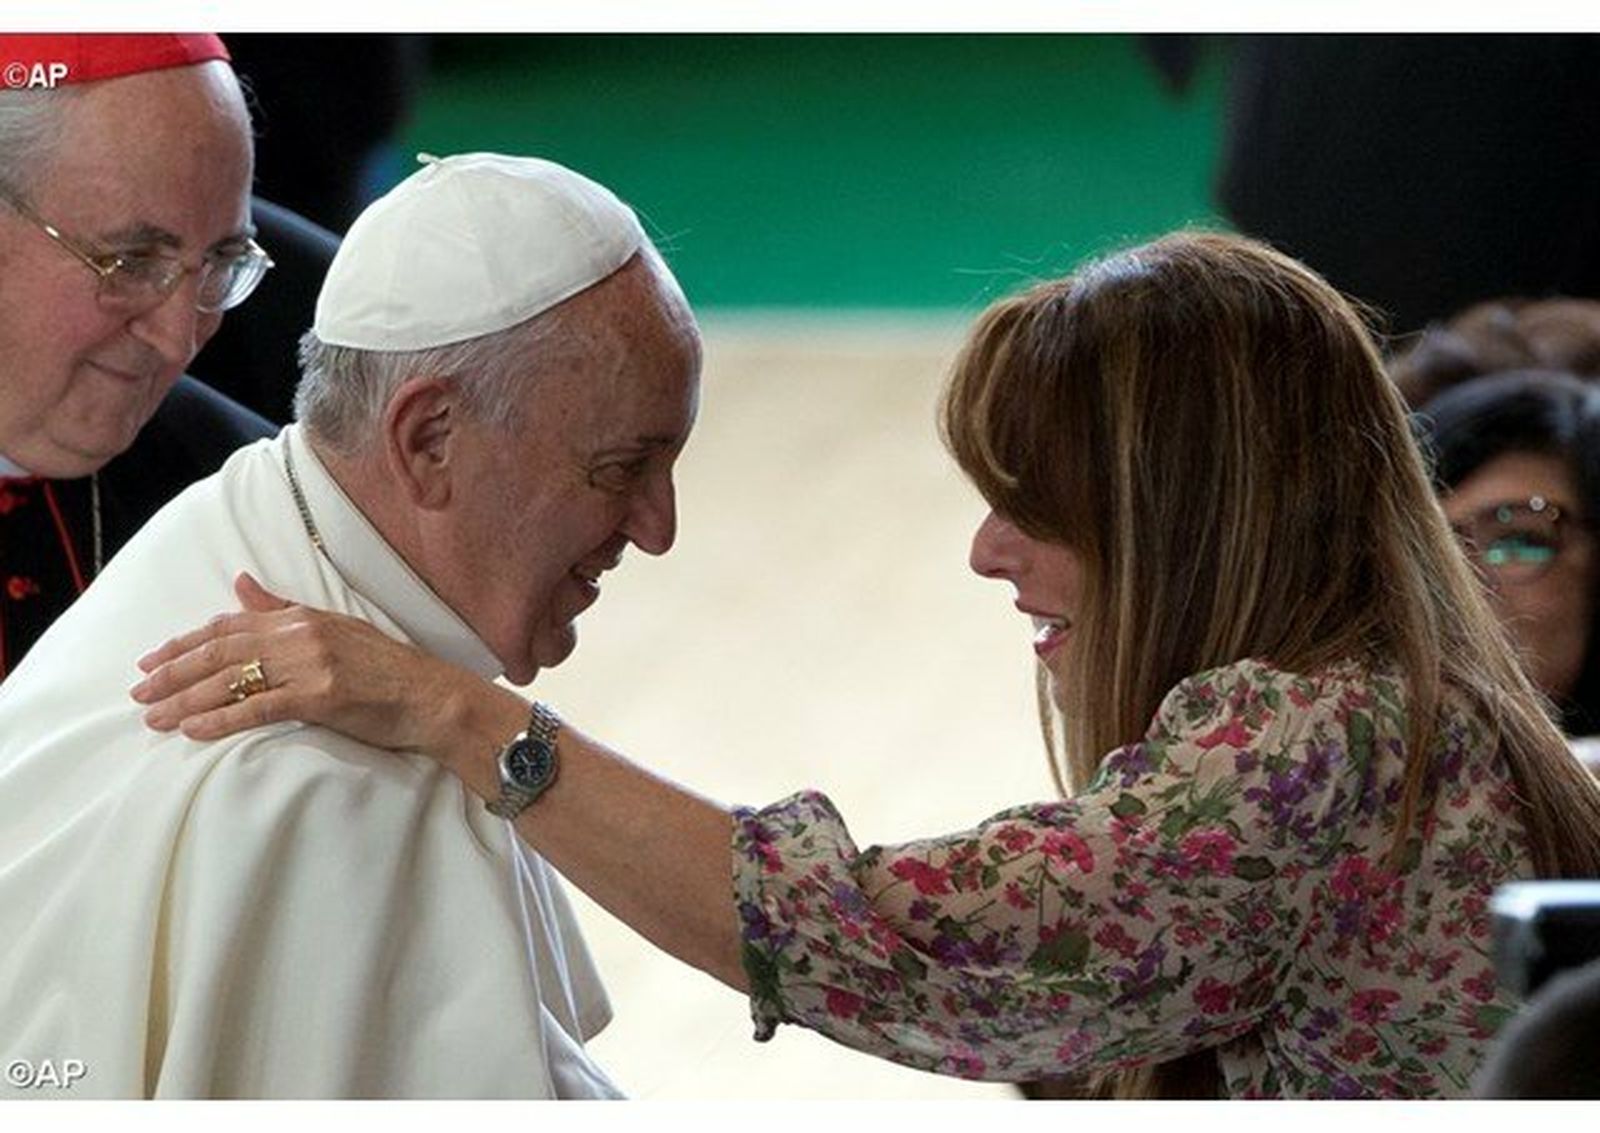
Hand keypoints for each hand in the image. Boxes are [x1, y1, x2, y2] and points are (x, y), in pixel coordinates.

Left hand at [130, 571, 473, 754]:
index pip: (229, 625)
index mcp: (301, 617)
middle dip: (173, 672)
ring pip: (232, 680)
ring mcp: (311, 664)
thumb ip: (282, 607)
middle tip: (138, 692)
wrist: (432, 697)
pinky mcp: (322, 696)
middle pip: (221, 651)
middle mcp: (301, 634)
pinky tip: (193, 730)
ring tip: (154, 717)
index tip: (151, 661)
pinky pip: (259, 708)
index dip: (185, 643)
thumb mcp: (333, 627)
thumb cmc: (386, 669)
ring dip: (186, 700)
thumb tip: (242, 582)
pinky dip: (221, 720)